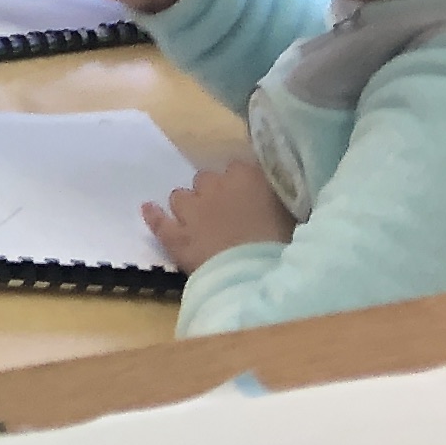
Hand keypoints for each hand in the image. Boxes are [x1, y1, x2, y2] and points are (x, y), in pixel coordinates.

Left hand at [144, 158, 293, 271]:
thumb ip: (286, 202)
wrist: (257, 275)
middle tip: (227, 215)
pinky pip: (159, 221)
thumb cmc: (286, 246)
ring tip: (198, 220)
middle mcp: (215, 186)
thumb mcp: (297, 218)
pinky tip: (148, 209)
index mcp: (248, 178)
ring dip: (188, 206)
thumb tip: (288, 199)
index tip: (250, 198)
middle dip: (214, 195)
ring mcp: (192, 210)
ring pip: (181, 197)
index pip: (241, 169)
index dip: (244, 185)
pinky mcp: (176, 235)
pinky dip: (154, 216)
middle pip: (207, 180)